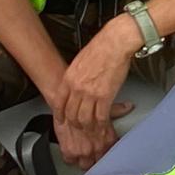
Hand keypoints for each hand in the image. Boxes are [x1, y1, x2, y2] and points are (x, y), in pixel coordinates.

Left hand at [52, 18, 136, 166]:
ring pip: (85, 119)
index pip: (59, 102)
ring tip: (92, 131)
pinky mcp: (105, 96)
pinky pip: (101, 117)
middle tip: (80, 129)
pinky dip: (102, 125)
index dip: (60, 115)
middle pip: (71, 114)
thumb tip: (76, 84)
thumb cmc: (101, 48)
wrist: (115, 43)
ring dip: (88, 128)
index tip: (62, 120)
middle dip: (75, 124)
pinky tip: (104, 127)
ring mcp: (90, 93)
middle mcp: (77, 88)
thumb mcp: (80, 60)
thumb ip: (76, 75)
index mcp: (69, 78)